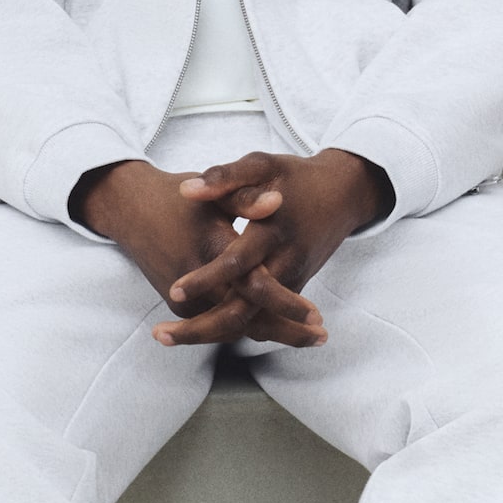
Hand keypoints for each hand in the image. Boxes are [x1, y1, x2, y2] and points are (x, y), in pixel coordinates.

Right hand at [70, 159, 327, 347]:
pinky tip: (278, 328)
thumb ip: (244, 197)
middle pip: (247, 319)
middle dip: (285, 331)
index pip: (253, 286)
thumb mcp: (211, 190)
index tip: (316, 314)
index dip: (285, 302)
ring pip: (234, 327)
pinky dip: (249, 328)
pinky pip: (220, 323)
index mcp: (210, 248)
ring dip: (271, 334)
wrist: (131, 209)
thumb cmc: (177, 198)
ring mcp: (186, 298)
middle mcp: (197, 281)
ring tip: (309, 337)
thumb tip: (277, 202)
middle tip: (321, 337)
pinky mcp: (181, 304)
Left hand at [153, 147, 391, 347]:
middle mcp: (283, 263)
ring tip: (166, 337)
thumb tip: (187, 190)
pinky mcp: (293, 288)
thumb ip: (225, 177)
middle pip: (243, 311)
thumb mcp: (262, 165)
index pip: (237, 264)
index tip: (175, 292)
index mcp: (271, 232)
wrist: (342, 194)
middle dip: (202, 328)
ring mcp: (291, 281)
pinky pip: (261, 318)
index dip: (206, 279)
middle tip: (159, 334)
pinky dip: (230, 328)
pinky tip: (194, 332)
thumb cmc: (296, 178)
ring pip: (251, 322)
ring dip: (212, 334)